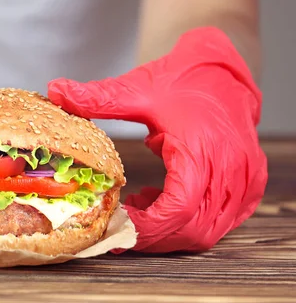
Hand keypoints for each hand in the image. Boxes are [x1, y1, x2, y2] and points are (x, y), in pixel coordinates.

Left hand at [48, 27, 266, 252]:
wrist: (225, 66)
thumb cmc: (185, 76)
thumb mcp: (138, 88)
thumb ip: (97, 97)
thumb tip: (55, 91)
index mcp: (204, 150)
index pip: (179, 209)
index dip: (145, 226)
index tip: (113, 220)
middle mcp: (231, 171)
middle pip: (193, 230)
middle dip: (152, 236)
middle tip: (117, 223)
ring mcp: (244, 180)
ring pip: (207, 230)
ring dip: (169, 230)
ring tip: (135, 208)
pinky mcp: (248, 183)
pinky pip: (219, 219)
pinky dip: (187, 221)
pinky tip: (158, 200)